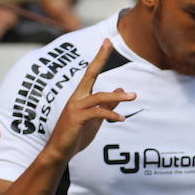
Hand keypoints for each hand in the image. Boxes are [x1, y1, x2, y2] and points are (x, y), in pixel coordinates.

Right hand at [42, 39, 136, 163]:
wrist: (60, 151)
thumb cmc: (76, 134)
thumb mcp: (96, 118)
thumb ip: (108, 104)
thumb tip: (121, 90)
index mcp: (81, 95)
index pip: (91, 72)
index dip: (99, 57)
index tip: (107, 42)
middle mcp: (77, 97)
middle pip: (89, 73)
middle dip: (100, 58)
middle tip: (108, 43)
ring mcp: (75, 107)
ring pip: (99, 96)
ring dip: (118, 97)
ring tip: (134, 96)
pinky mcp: (76, 119)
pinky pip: (97, 113)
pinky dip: (111, 115)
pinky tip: (121, 119)